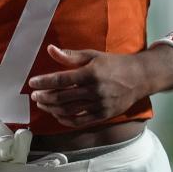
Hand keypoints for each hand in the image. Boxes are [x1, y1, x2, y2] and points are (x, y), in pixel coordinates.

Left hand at [29, 44, 172, 127]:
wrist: (139, 77)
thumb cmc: (114, 64)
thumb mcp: (93, 55)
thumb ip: (71, 55)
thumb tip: (50, 49)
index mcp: (91, 73)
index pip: (62, 80)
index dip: (45, 82)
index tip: (32, 83)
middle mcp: (94, 91)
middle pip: (63, 98)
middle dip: (45, 97)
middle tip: (35, 96)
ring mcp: (99, 105)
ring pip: (69, 111)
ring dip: (52, 109)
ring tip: (42, 105)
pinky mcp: (103, 115)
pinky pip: (80, 121)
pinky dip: (66, 120)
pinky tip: (57, 115)